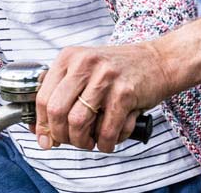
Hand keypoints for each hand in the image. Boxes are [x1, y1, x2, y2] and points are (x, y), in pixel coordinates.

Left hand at [34, 42, 183, 151]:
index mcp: (69, 57)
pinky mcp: (125, 92)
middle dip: (61, 135)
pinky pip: (106, 130)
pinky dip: (105, 143)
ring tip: (91, 142)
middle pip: (56, 111)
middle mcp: (84, 63)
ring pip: (78, 122)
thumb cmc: (119, 71)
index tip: (46, 139)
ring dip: (82, 142)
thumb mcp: (86, 70)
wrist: (159, 61)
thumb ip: (62, 94)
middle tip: (71, 142)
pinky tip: (108, 140)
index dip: (42, 125)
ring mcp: (105, 77)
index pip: (42, 98)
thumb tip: (41, 131)